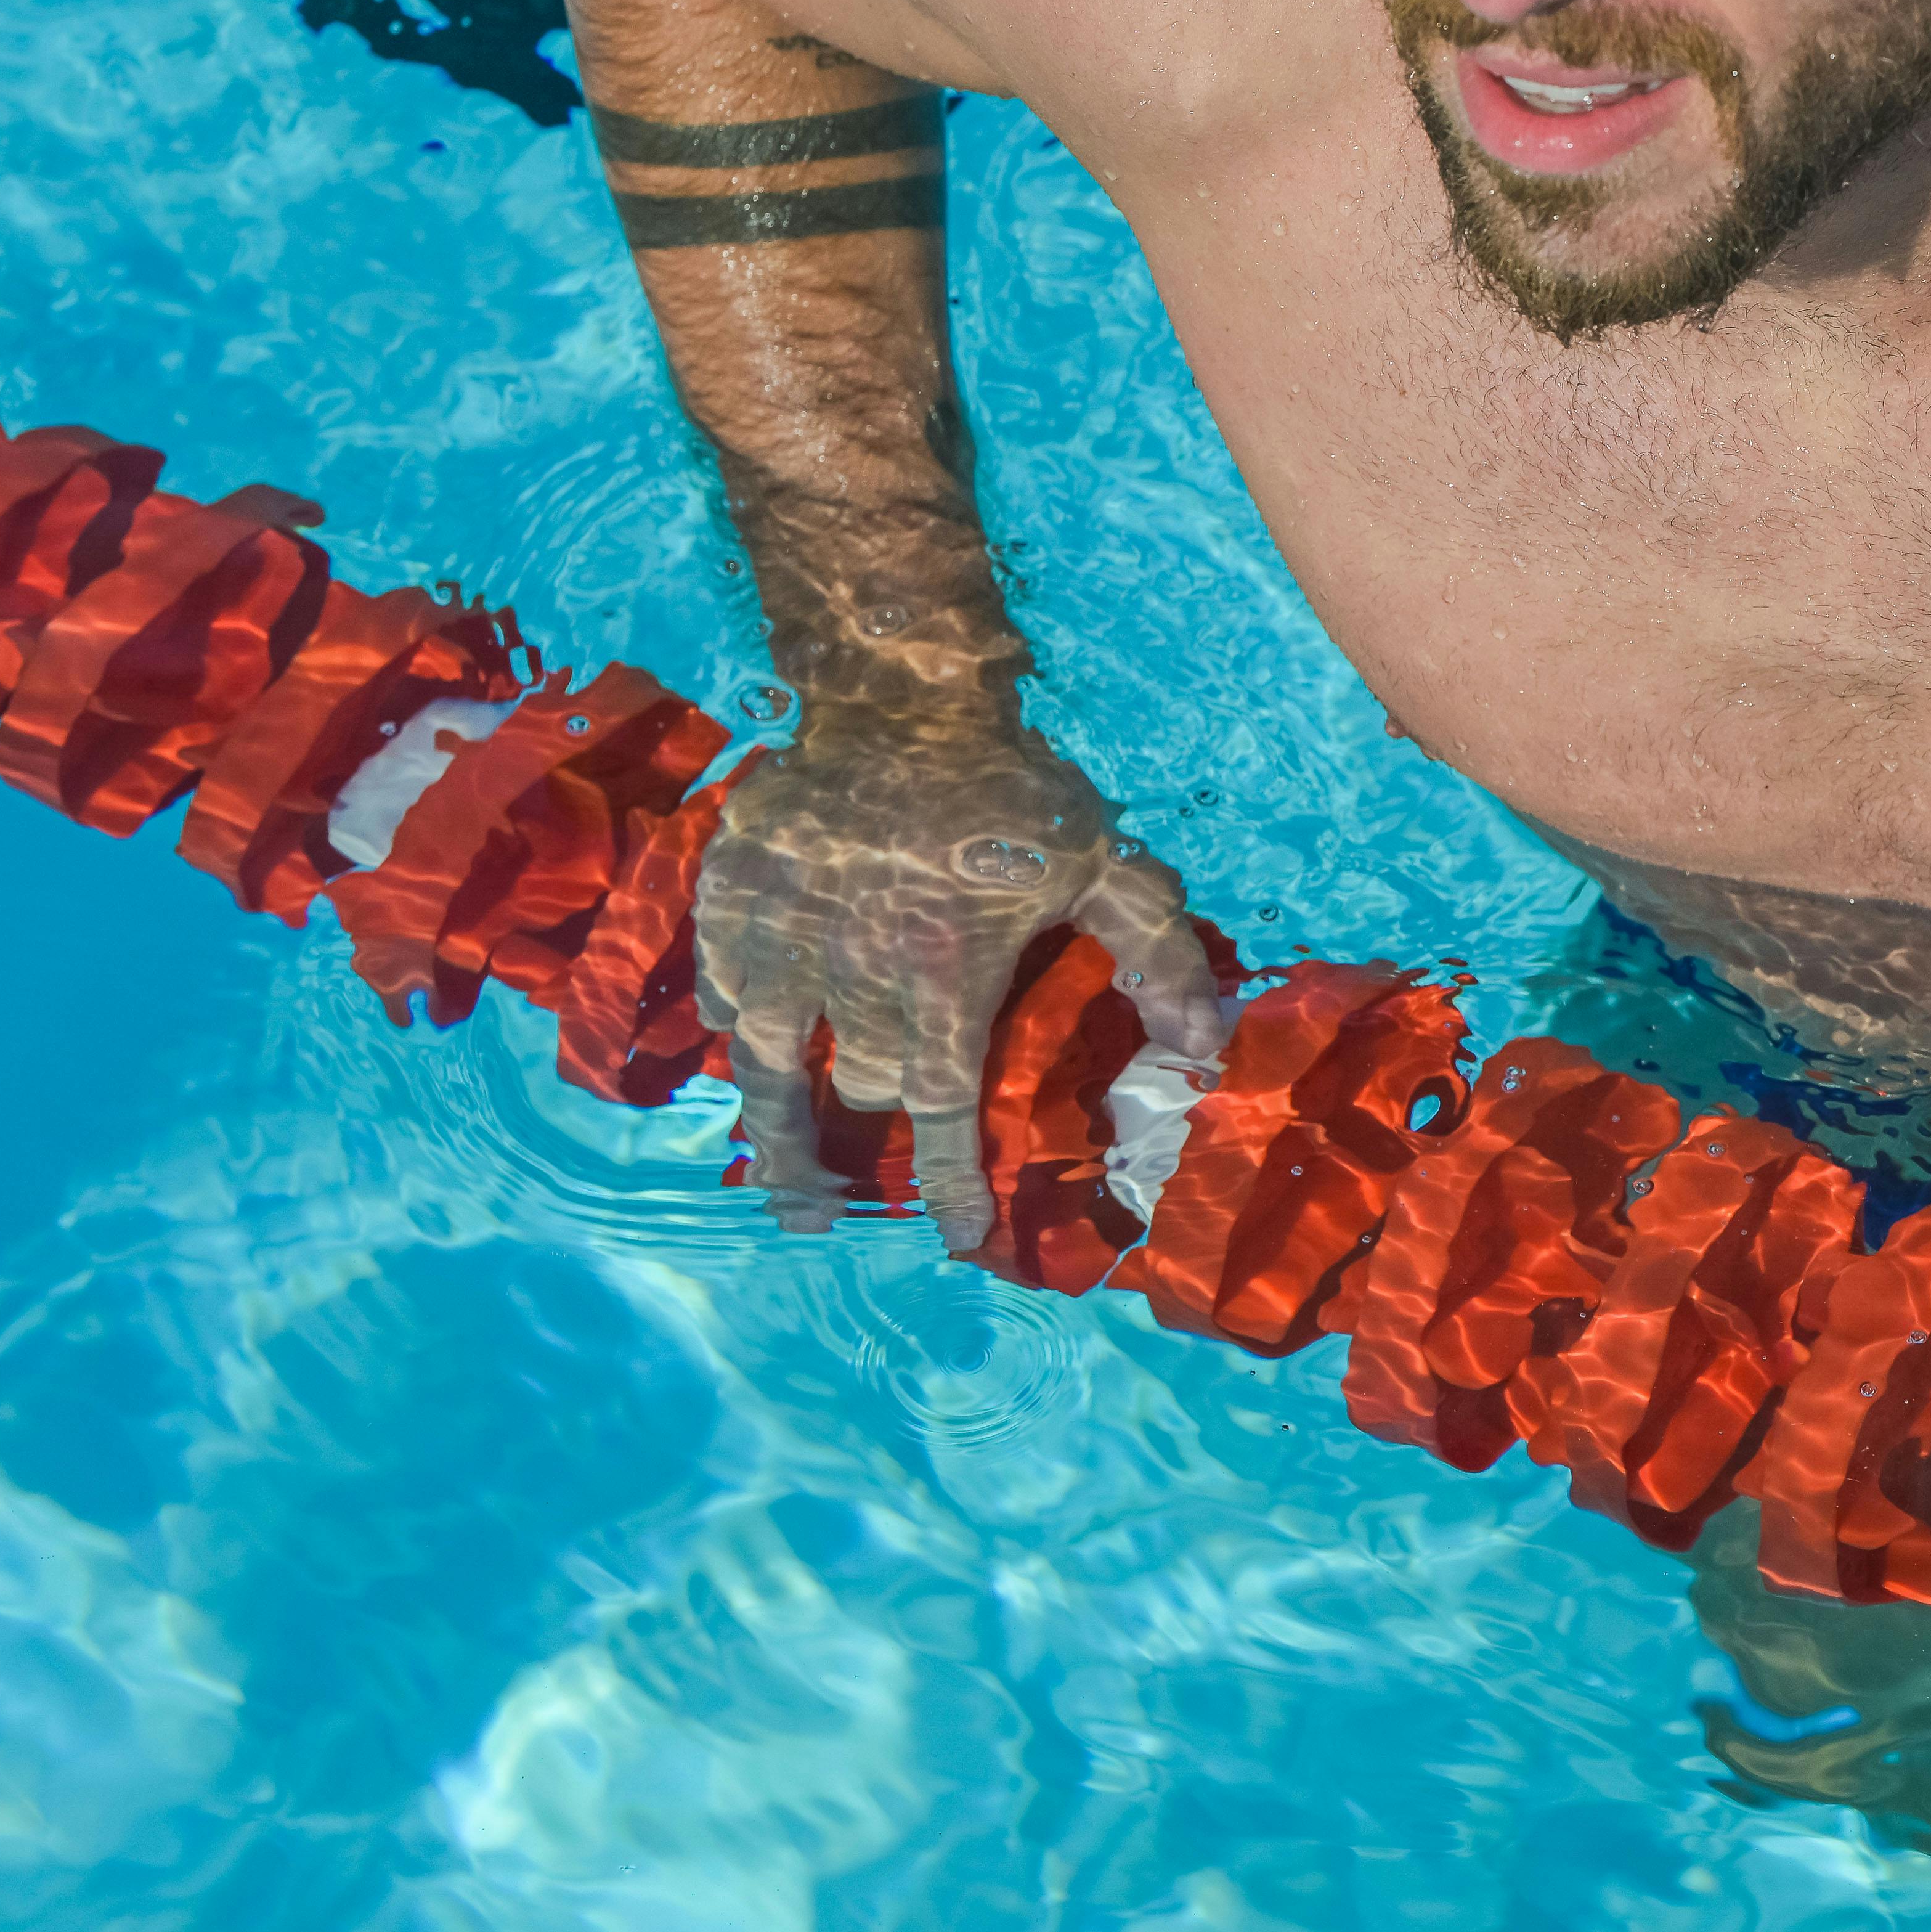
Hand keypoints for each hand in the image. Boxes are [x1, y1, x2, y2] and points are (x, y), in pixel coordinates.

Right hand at [690, 699, 1228, 1250]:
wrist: (897, 694)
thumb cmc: (1010, 785)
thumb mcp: (1106, 861)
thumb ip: (1157, 956)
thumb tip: (1203, 1048)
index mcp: (944, 973)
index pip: (943, 1110)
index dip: (950, 1184)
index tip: (957, 1237)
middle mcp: (852, 972)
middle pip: (865, 1089)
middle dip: (878, 1137)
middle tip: (875, 1177)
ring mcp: (781, 940)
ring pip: (770, 1069)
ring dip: (780, 1139)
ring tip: (789, 1196)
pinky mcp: (732, 903)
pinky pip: (726, 994)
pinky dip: (740, 1033)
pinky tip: (750, 1057)